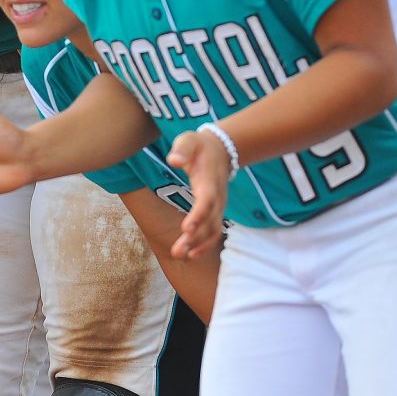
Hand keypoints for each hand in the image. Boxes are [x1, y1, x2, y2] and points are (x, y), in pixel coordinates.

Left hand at [167, 129, 230, 259]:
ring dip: (198, 245)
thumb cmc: (199, 146)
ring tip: (180, 255)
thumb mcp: (188, 140)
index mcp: (209, 182)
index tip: (186, 228)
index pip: (206, 201)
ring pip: (213, 230)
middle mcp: (217, 198)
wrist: (221, 150)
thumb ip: (182, 150)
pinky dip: (204, 244)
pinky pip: (213, 232)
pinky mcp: (216, 212)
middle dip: (195, 238)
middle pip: (209, 221)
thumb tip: (175, 160)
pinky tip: (191, 254)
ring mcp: (219, 207)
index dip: (198, 215)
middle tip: (179, 251)